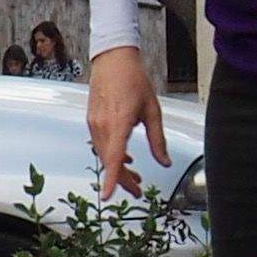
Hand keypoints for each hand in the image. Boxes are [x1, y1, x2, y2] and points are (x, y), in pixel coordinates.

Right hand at [88, 45, 167, 196]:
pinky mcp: (92, 121)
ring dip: (117, 168)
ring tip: (134, 175)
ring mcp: (94, 123)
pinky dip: (111, 155)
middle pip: (109, 162)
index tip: (108, 197)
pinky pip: (100, 144)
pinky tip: (123, 158)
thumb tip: (164, 162)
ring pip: (104, 155)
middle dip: (122, 179)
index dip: (110, 179)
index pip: (112, 158)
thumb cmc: (133, 80)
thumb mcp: (153, 111)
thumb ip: (158, 140)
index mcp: (118, 123)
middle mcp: (102, 126)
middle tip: (137, 190)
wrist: (113, 60)